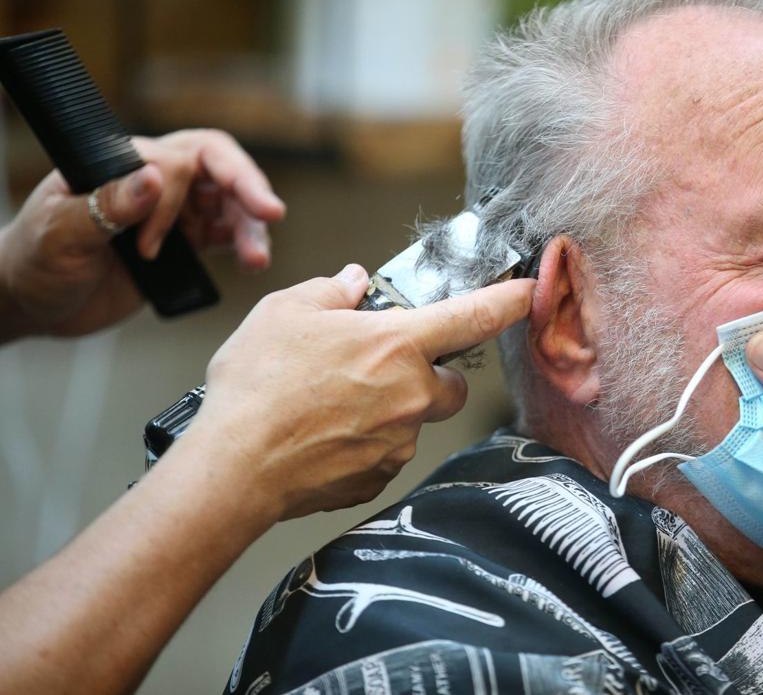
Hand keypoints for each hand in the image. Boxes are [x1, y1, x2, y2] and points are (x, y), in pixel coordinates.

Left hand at [0, 129, 283, 337]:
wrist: (32, 302)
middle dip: (247, 187)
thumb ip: (108, 205)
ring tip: (257, 259)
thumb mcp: (59, 232)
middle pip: (219, 169)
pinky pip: (226, 236)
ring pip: (229, 204)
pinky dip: (244, 245)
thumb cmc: (34, 257)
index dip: (175, 198)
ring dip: (250, 226)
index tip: (147, 245)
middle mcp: (155, 181)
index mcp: (123, 163)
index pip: (177, 160)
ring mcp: (173, 212)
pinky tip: (252, 261)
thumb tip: (155, 179)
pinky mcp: (183, 244)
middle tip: (271, 212)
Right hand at [185, 266, 533, 520]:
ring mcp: (398, 441)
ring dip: (391, 410)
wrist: (234, 467)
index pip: (474, 317)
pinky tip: (324, 435)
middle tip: (381, 367)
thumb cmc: (257, 387)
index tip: (528, 293)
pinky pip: (387, 453)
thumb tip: (351, 285)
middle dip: (428, 374)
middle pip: (450, 384)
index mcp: (397, 345)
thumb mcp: (285, 312)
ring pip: (415, 420)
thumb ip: (330, 293)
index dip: (508, 302)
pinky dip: (365, 443)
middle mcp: (411, 395)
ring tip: (333, 404)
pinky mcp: (378, 477)